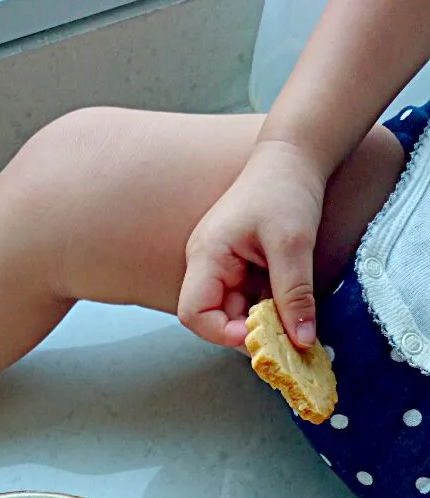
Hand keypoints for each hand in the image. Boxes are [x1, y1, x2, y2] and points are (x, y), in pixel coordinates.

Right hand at [178, 139, 326, 347]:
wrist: (294, 156)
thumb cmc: (285, 188)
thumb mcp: (293, 244)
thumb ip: (296, 295)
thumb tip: (302, 341)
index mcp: (207, 256)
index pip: (194, 314)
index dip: (222, 333)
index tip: (260, 336)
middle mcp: (208, 265)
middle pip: (216, 318)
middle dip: (250, 332)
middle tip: (287, 337)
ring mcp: (223, 268)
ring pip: (237, 313)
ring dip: (264, 323)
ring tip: (294, 321)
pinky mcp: (241, 269)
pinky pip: (251, 301)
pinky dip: (271, 310)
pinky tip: (293, 307)